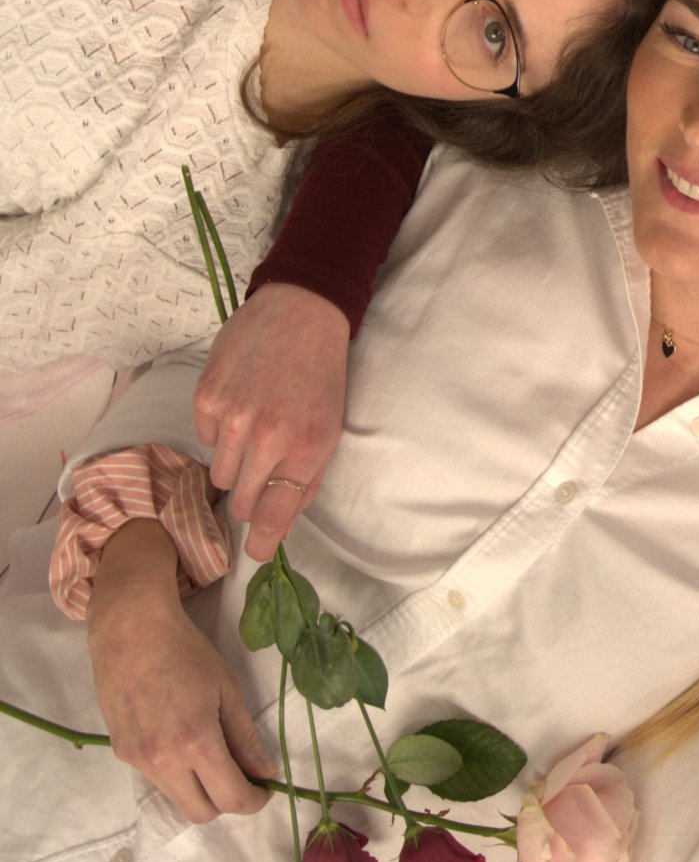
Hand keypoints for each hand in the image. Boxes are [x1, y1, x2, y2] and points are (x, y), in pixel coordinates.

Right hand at [85, 522, 273, 823]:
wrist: (132, 633)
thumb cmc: (187, 652)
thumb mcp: (228, 689)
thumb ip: (246, 737)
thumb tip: (265, 772)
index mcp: (195, 742)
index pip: (229, 797)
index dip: (253, 801)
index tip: (266, 789)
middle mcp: (162, 761)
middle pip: (200, 812)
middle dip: (227, 801)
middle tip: (243, 774)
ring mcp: (137, 761)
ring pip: (176, 798)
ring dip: (200, 788)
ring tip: (215, 753)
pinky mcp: (122, 754)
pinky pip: (157, 779)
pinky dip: (177, 773)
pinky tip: (183, 740)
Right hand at [195, 283, 349, 561]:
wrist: (302, 310)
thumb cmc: (321, 371)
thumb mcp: (331, 426)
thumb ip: (306, 478)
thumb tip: (281, 525)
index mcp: (306, 448)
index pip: (274, 516)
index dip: (263, 542)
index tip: (258, 551)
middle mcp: (267, 437)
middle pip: (243, 501)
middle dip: (253, 495)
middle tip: (264, 468)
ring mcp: (233, 418)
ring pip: (221, 474)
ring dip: (237, 461)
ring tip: (255, 426)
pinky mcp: (206, 398)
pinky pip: (205, 437)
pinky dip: (220, 428)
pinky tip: (241, 399)